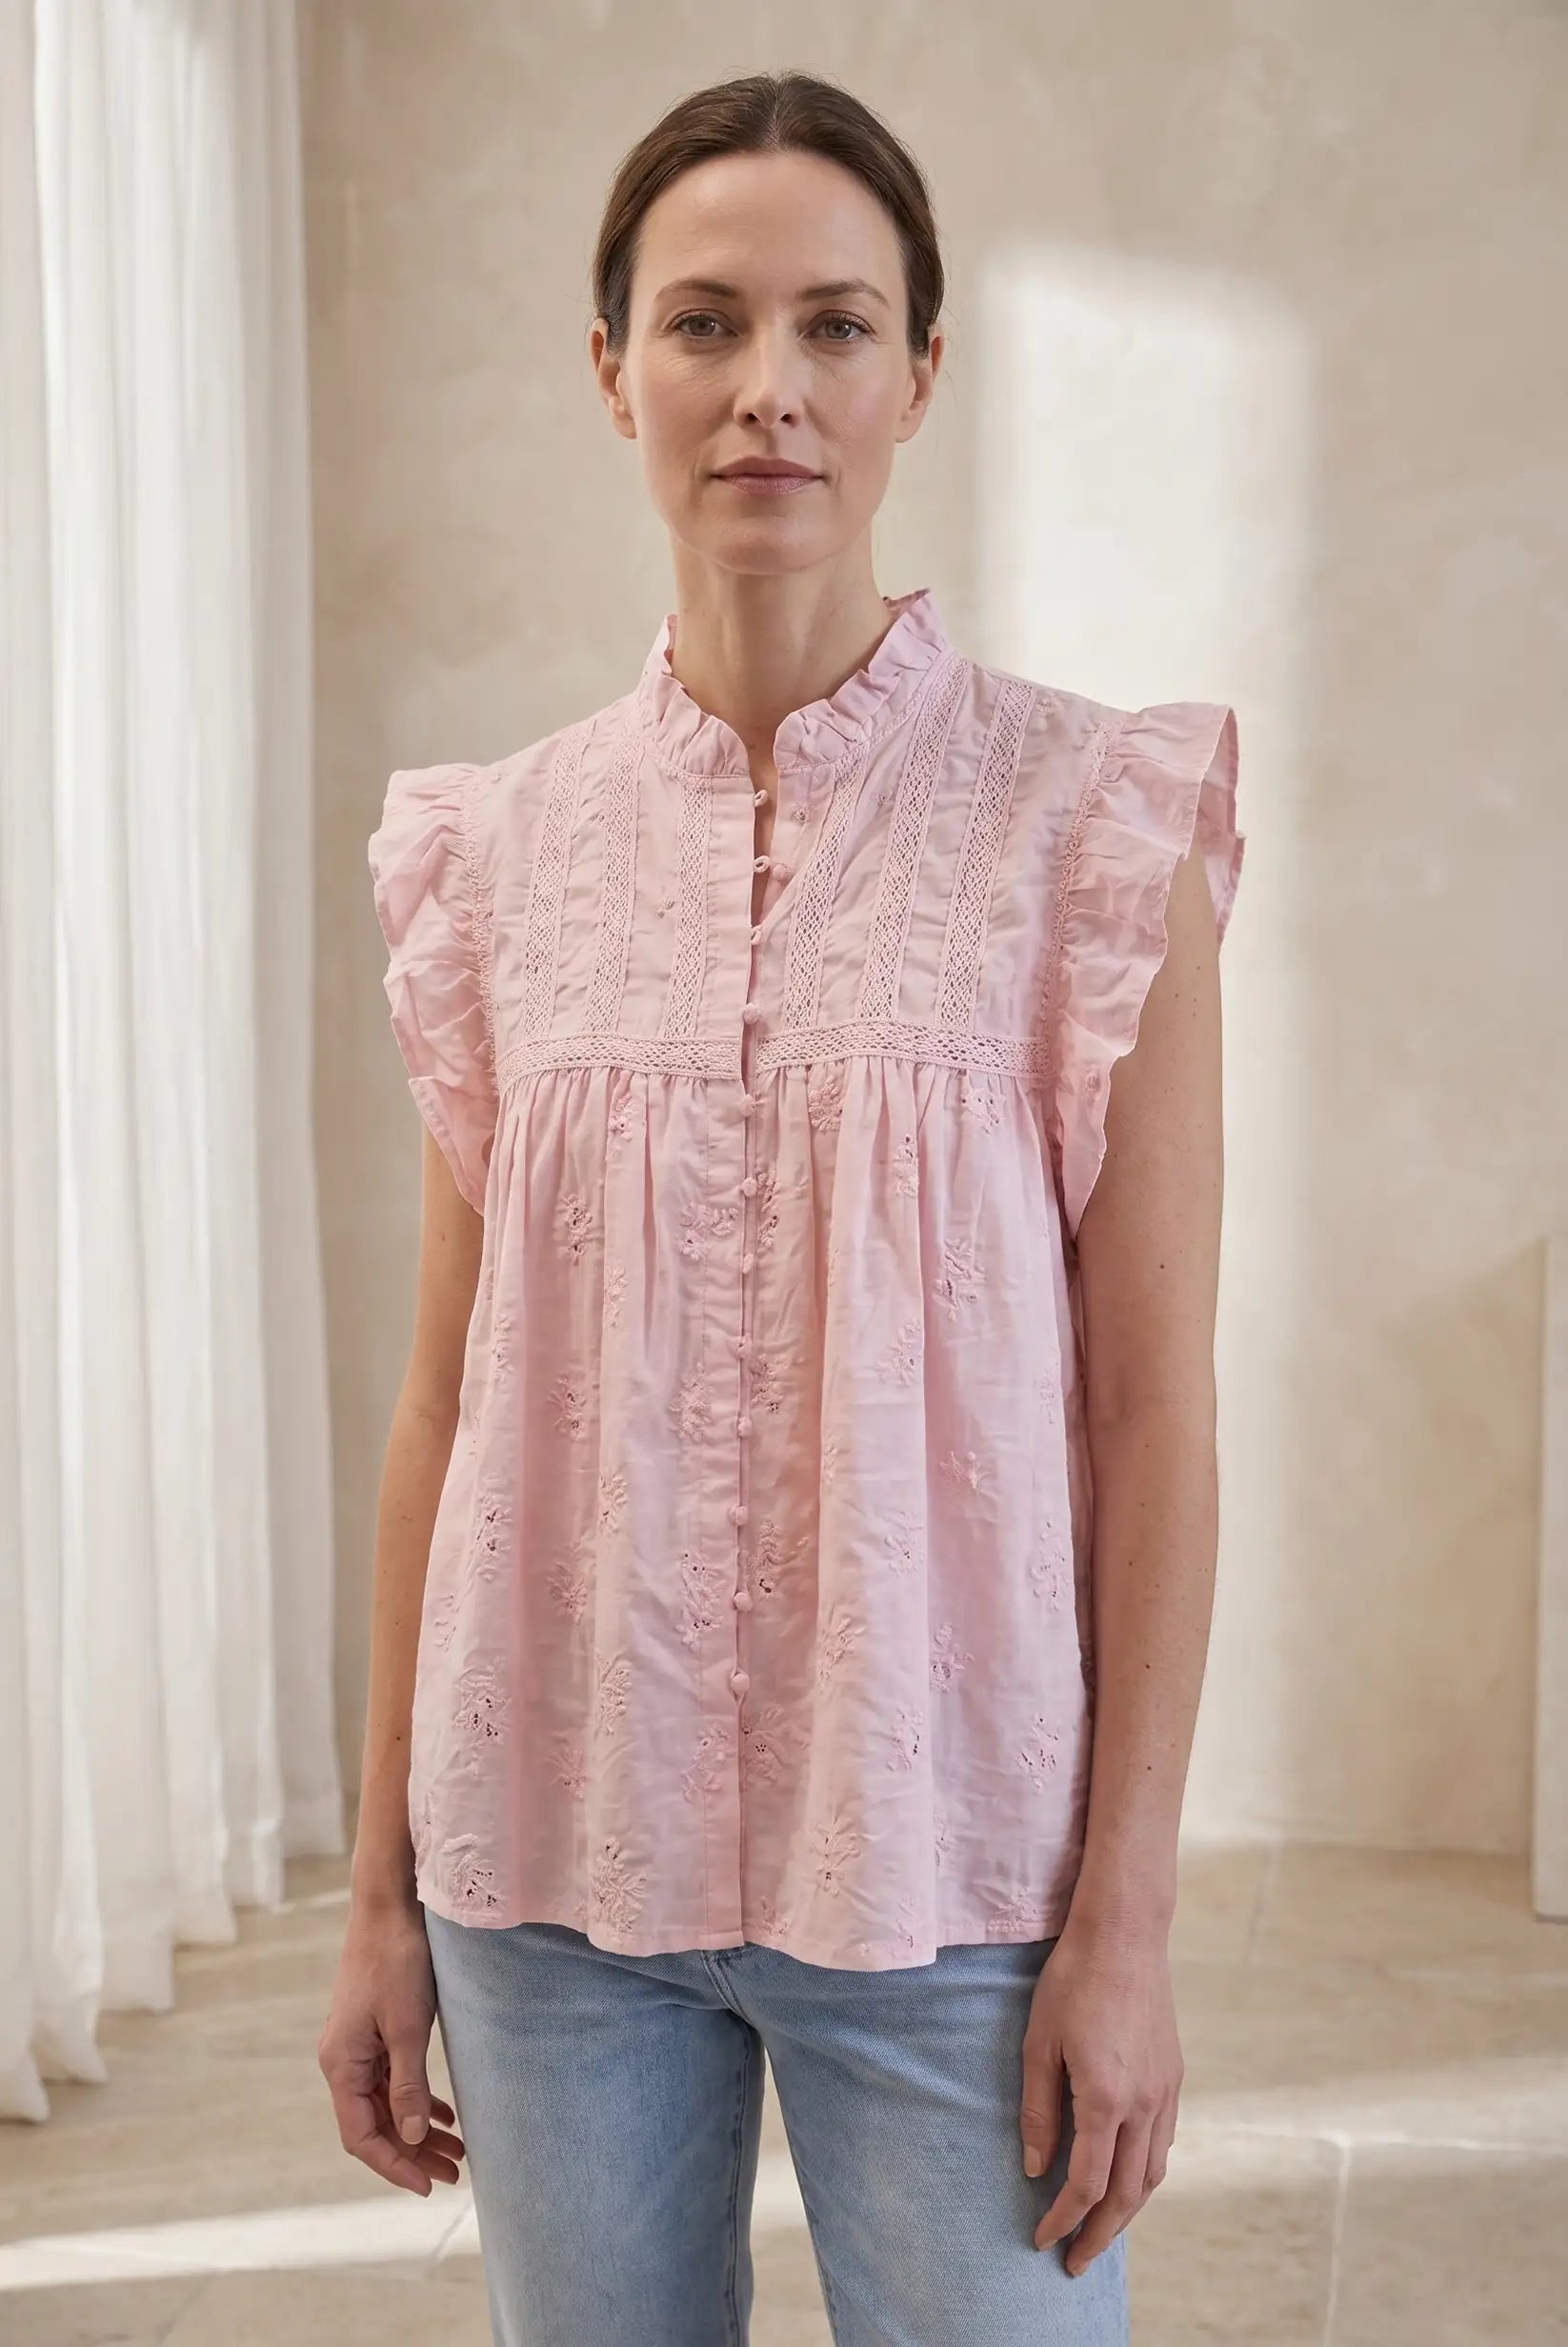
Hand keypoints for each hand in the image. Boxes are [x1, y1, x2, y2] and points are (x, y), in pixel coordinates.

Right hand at [318, 1897, 466, 2195]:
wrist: (390, 1906)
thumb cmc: (397, 1961)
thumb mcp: (408, 2026)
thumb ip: (408, 2084)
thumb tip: (411, 2138)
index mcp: (341, 2065)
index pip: (361, 2137)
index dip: (394, 2166)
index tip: (429, 2186)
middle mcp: (343, 2061)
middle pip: (374, 2125)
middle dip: (411, 2153)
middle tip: (454, 2173)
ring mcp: (357, 2047)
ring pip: (385, 2105)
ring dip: (417, 2129)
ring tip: (457, 2151)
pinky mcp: (373, 2032)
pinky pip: (391, 2081)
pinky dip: (416, 2100)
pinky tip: (443, 2114)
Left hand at [1019, 1919, 1181, 2272]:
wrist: (1125, 1934)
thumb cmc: (1072, 1982)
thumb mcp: (1038, 2043)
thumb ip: (1037, 2110)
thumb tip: (1034, 2169)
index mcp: (1105, 2100)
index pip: (1085, 2184)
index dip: (1062, 2220)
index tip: (1041, 2240)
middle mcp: (1143, 2104)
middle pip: (1125, 2194)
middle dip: (1099, 2234)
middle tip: (1074, 2261)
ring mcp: (1164, 2091)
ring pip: (1152, 2174)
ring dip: (1127, 2210)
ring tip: (1100, 2230)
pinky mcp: (1173, 2076)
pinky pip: (1163, 2142)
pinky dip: (1144, 2173)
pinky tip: (1125, 2176)